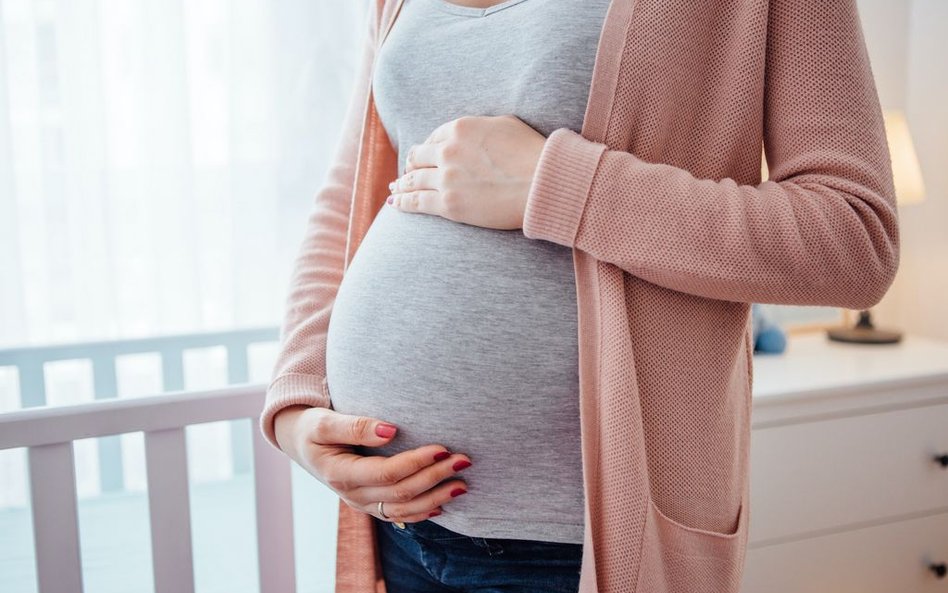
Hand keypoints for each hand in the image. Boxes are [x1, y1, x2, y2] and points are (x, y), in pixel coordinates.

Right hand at [273, 405, 471, 523]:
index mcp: (342, 473)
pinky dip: (422, 512)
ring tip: (462, 485)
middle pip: (401, 492)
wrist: (300, 443)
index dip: (417, 462)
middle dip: (435, 477)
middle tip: (464, 460)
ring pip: (403, 509)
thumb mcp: (325, 422)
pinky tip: (442, 505)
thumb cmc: (313, 426)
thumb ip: (356, 425)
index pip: (388, 473)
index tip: (442, 448)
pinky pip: (398, 515)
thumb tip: (390, 430)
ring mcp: (361, 503)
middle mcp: (352, 494)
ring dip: (435, 498)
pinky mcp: (368, 504)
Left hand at [386, 114, 545, 229]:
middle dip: (411, 165)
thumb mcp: (505, 124)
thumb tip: (471, 134)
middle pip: (418, 157)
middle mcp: (448, 150)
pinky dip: (402, 201)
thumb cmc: (532, 153)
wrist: (542, 184)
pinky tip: (394, 202)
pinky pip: (417, 202)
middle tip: (406, 173)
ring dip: (402, 184)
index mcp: (460, 128)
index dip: (427, 148)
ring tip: (395, 189)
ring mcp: (446, 178)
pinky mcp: (449, 203)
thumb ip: (480, 126)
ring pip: (413, 180)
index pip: (433, 137)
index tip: (424, 156)